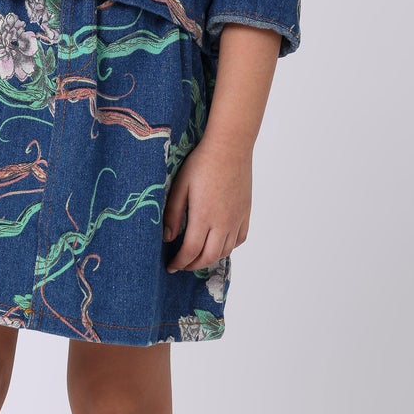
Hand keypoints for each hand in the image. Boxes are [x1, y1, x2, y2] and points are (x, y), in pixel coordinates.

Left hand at [162, 132, 250, 271]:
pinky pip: (240, 239)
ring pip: (225, 251)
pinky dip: (228, 247)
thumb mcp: (180, 186)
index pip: (191, 251)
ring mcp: (237, 218)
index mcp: (204, 217)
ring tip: (197, 256)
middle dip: (193, 265)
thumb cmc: (201, 163)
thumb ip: (173, 214)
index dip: (180, 262)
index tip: (171, 266)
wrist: (230, 147)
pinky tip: (219, 244)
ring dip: (210, 258)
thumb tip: (168, 237)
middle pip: (209, 257)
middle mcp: (223, 222)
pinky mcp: (245, 212)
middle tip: (182, 265)